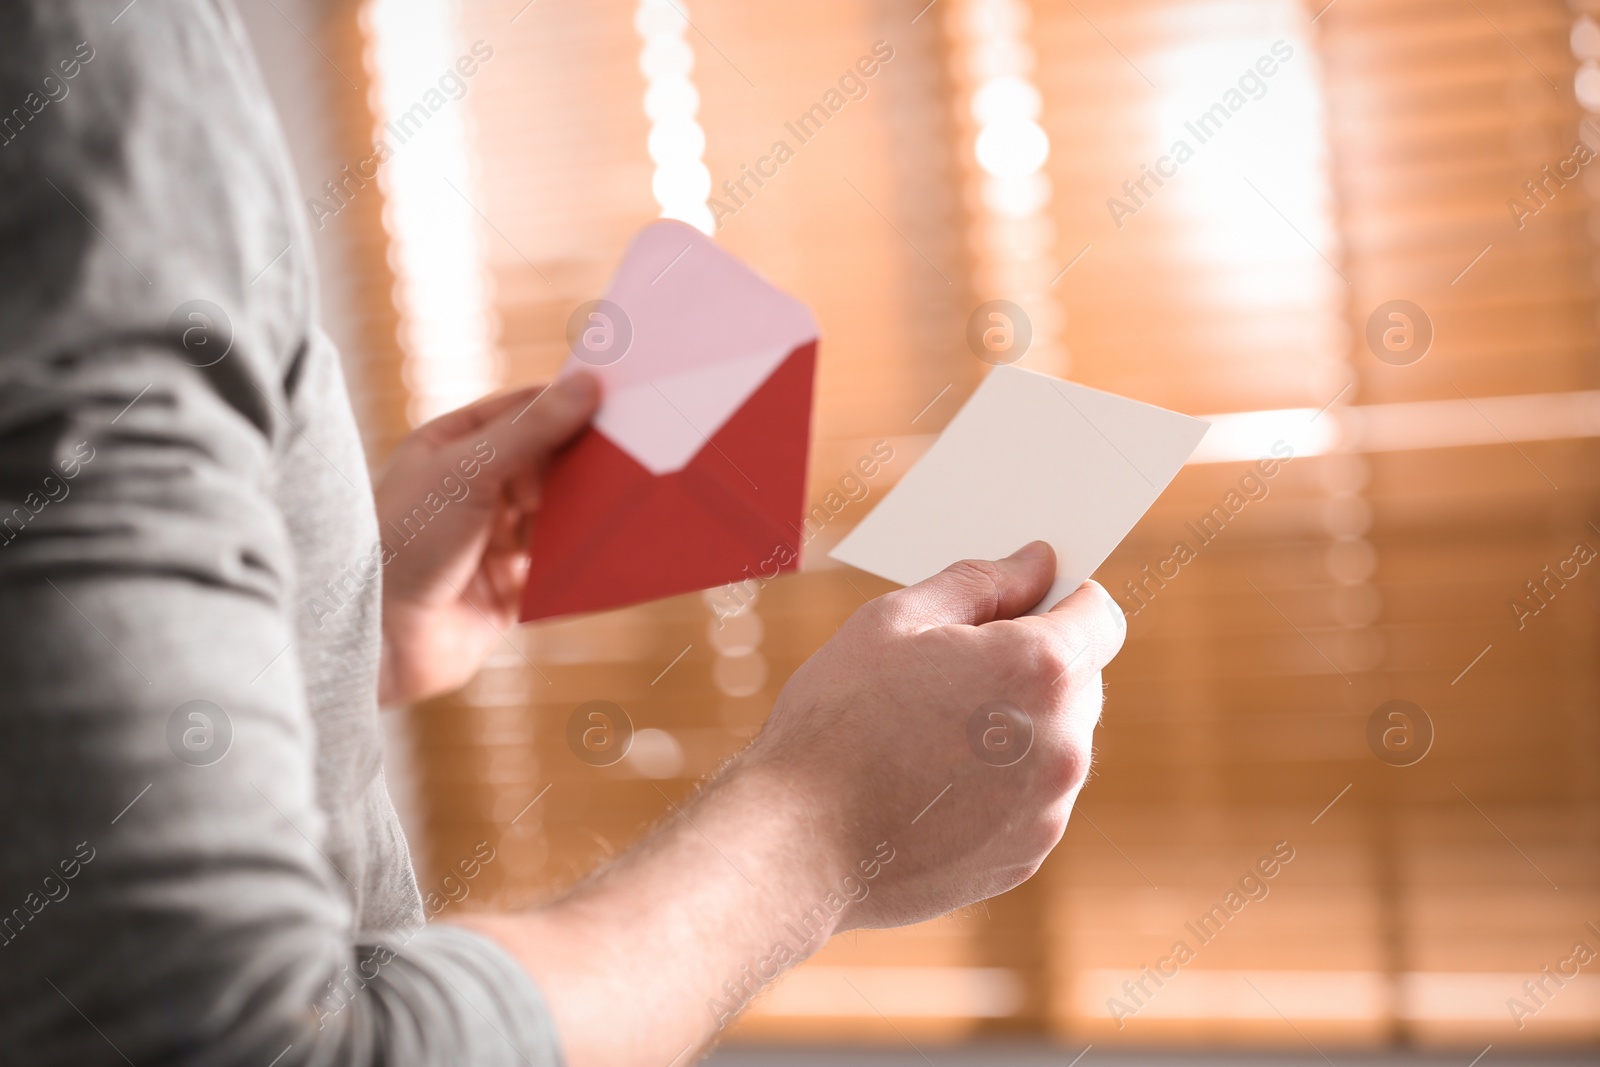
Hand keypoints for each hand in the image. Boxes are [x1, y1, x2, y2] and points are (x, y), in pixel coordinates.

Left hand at [374, 375, 598, 704]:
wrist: (376, 636)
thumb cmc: (405, 539)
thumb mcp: (469, 470)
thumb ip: (531, 430)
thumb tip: (588, 385)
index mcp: (453, 448)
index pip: (523, 413)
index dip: (568, 404)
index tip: (619, 399)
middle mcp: (474, 490)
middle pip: (547, 464)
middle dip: (585, 461)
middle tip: (636, 449)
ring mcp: (493, 540)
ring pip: (558, 513)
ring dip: (587, 509)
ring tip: (631, 496)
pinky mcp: (511, 588)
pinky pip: (559, 564)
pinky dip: (582, 556)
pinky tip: (614, 544)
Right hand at [747, 541, 1125, 928]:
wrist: (799, 845)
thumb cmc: (836, 724)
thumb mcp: (893, 621)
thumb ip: (978, 584)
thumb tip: (1036, 563)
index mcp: (1038, 671)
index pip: (1100, 616)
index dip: (1061, 600)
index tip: (1018, 607)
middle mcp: (1064, 743)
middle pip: (1081, 680)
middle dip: (1032, 666)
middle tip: (948, 673)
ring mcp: (1049, 808)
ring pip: (1056, 742)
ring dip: (1016, 728)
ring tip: (930, 736)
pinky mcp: (1026, 855)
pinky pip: (1032, 799)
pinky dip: (999, 785)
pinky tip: (930, 785)